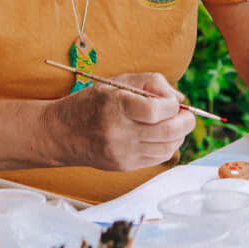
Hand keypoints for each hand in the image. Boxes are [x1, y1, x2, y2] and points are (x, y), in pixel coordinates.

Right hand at [49, 72, 194, 172]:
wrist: (62, 132)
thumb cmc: (91, 103)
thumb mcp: (118, 81)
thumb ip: (151, 83)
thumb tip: (180, 99)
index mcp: (117, 106)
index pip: (158, 110)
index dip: (173, 105)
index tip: (172, 102)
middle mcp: (120, 132)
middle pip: (168, 132)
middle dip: (186, 122)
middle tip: (187, 116)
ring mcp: (122, 152)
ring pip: (167, 148)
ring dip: (178, 136)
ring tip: (175, 126)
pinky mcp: (123, 166)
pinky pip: (156, 159)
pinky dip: (166, 147)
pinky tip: (162, 137)